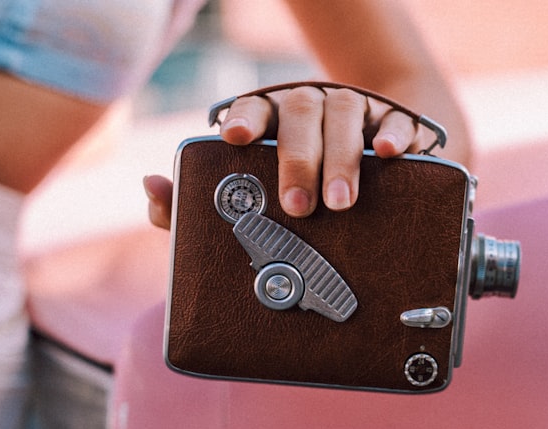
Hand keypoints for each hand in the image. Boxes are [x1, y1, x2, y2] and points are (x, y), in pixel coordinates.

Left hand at [144, 85, 424, 229]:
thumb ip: (196, 199)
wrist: (369, 169)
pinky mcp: (393, 120)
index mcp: (272, 116)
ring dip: (342, 156)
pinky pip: (395, 119)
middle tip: (297, 205)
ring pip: (345, 114)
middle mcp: (311, 104)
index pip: (254, 106)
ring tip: (339, 201)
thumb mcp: (250, 195)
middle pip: (301, 113)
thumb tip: (152, 187)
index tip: (232, 138)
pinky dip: (393, 134)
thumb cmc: (297, 187)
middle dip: (298, 159)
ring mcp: (354, 109)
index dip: (244, 119)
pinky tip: (386, 155)